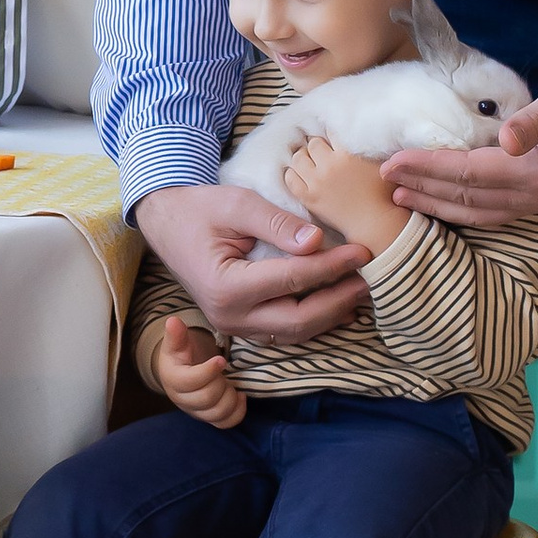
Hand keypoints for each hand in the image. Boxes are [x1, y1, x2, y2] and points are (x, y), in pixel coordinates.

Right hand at [133, 178, 370, 345]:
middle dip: (339, 300)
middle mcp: (230, 316)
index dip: (332, 267)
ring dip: (331, 315)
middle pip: (299, 320)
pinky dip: (314, 321)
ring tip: (361, 292)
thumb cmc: (200, 210)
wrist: (167, 224)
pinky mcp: (242, 326)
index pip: (293, 280)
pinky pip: (284, 332)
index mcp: (226, 286)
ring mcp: (234, 326)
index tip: (362, 251)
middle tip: (370, 279)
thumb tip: (317, 242)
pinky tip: (338, 307)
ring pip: (295, 333)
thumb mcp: (236, 205)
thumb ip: (277, 224)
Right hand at [152, 314, 246, 428]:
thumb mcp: (177, 343)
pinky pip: (226, 424)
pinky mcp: (209, 419)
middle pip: (206, 399)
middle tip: (224, 371)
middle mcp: (183, 400)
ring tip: (230, 383)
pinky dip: (238, 412)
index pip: (191, 382)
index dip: (208, 372)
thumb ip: (176, 334)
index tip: (221, 360)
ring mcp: (197, 412)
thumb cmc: (181, 356)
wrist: (181, 373)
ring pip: (217, 414)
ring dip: (230, 398)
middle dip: (220, 384)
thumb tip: (172, 321)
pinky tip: (239, 395)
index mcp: (173, 380)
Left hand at [281, 134, 409, 251]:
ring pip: (298, 158)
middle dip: (316, 145)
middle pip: (313, 144)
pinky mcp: (308, 197)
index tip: (331, 138)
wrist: (374, 223)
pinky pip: (291, 179)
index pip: (330, 132)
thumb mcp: (381, 163)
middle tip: (321, 150)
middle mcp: (329, 165)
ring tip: (309, 160)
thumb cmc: (385, 194)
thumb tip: (359, 134)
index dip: (330, 134)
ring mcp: (316, 182)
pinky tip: (298, 173)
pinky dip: (292, 173)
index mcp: (346, 154)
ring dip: (303, 156)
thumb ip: (367, 148)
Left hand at [384, 66, 537, 229]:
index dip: (428, 169)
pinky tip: (444, 206)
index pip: (469, 174)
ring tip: (403, 198)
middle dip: (423, 190)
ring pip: (478, 212)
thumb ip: (536, 119)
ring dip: (438, 205)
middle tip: (383, 181)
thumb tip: (506, 141)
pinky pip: (493, 214)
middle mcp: (536, 195)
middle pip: (467, 198)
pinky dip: (462, 212)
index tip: (392, 162)